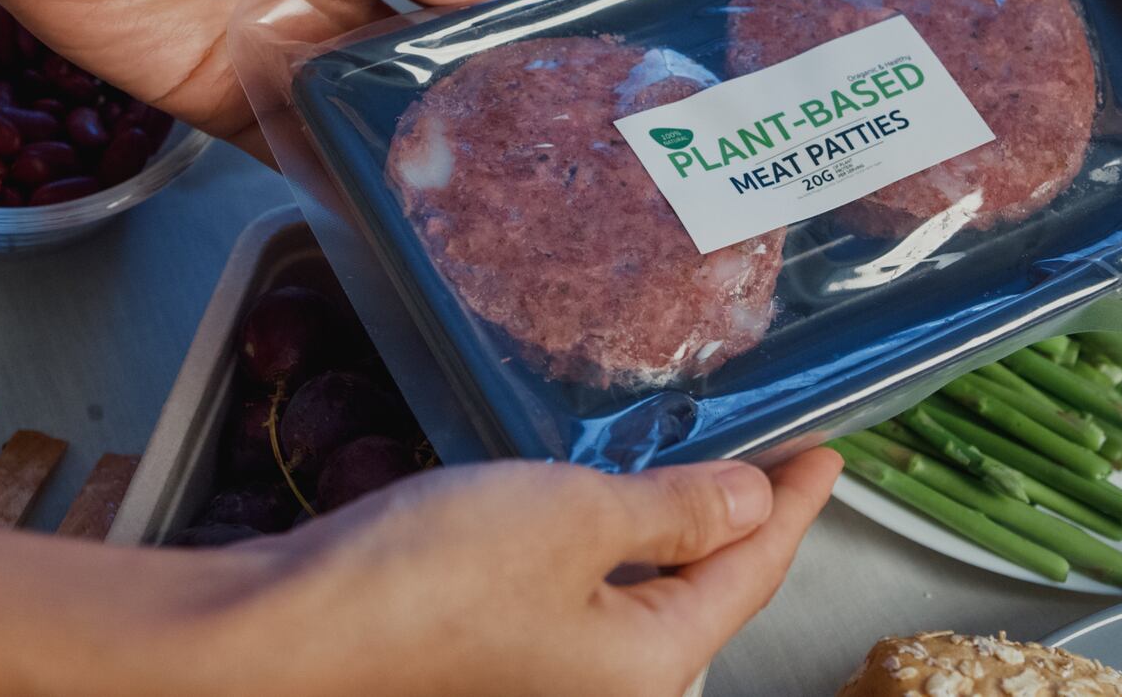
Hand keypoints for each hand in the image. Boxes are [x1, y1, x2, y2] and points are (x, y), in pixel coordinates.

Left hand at [0, 0, 526, 147]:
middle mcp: (313, 7)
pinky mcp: (214, 107)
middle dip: (442, 112)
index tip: (540, 93)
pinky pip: (282, 152)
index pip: (430, 8)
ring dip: (389, 150)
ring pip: (345, 119)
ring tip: (462, 199)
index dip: (477, 47)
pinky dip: (324, 177)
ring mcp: (265, 59)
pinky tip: (375, 207)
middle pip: (393, 73)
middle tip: (518, 167)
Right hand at [216, 452, 841, 696]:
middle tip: (773, 449)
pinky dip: (610, 546)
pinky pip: (587, 597)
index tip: (830, 452)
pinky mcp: (498, 656)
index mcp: (652, 664)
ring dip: (674, 530)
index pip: (753, 572)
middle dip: (742, 522)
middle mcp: (611, 688)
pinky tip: (600, 500)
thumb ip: (676, 507)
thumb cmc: (436, 575)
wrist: (291, 631)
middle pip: (706, 594)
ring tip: (699, 462)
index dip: (795, 505)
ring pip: (645, 596)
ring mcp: (550, 678)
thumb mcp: (577, 516)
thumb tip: (753, 500)